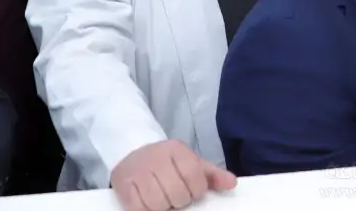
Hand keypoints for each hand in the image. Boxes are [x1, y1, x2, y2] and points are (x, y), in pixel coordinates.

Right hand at [111, 140, 236, 210]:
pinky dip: (146, 210)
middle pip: (177, 194)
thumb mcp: (190, 162)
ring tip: (163, 200)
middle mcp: (156, 158)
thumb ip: (212, 175)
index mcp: (176, 150)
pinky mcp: (123, 185)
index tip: (192, 191)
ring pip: (158, 204)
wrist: (132, 150)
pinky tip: (148, 204)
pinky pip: (138, 209)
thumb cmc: (166, 162)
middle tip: (175, 197)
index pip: (194, 177)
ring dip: (163, 207)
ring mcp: (138, 172)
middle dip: (179, 200)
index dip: (196, 191)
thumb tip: (232, 184)